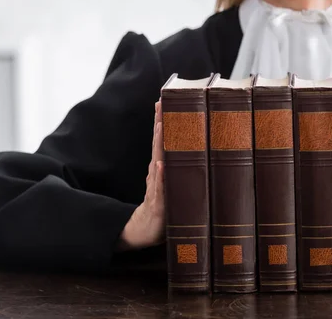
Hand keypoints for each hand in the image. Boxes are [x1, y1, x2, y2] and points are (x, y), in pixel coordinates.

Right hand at [117, 99, 165, 251]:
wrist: (143, 231)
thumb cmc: (163, 206)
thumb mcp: (172, 184)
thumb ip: (177, 167)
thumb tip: (188, 148)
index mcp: (162, 167)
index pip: (162, 140)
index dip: (163, 120)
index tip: (164, 99)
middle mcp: (157, 173)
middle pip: (158, 144)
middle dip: (160, 123)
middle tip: (161, 103)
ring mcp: (156, 186)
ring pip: (158, 161)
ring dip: (160, 143)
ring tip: (162, 125)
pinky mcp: (158, 203)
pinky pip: (159, 188)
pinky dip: (160, 176)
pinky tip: (160, 165)